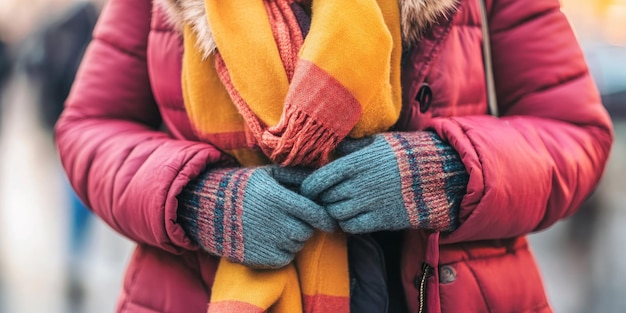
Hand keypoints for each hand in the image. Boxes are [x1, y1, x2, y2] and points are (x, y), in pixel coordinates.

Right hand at [178, 165, 334, 268]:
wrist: (207, 208)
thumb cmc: (241, 187)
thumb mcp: (267, 174)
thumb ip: (295, 175)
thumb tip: (320, 179)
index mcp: (277, 199)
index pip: (314, 214)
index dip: (325, 219)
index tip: (329, 222)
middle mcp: (273, 223)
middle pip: (306, 232)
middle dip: (304, 227)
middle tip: (293, 220)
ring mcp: (265, 242)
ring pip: (296, 246)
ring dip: (293, 239)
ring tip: (277, 228)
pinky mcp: (257, 259)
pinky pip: (284, 259)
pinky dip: (283, 252)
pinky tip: (271, 240)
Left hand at [301, 132, 466, 233]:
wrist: (438, 174)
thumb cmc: (406, 153)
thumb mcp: (379, 142)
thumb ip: (353, 146)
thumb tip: (333, 147)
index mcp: (356, 163)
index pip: (319, 179)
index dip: (309, 187)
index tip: (308, 189)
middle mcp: (360, 184)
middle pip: (326, 198)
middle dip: (323, 199)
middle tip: (326, 198)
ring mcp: (370, 204)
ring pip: (336, 214)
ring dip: (335, 212)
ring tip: (340, 206)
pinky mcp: (382, 220)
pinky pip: (352, 227)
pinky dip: (348, 224)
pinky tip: (353, 217)